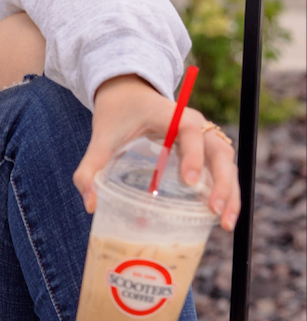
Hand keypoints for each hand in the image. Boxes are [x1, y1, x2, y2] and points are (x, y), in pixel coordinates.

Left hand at [72, 74, 239, 231]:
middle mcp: (195, 124)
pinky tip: (221, 218)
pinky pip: (222, 169)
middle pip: (219, 150)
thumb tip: (90, 206)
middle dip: (221, 182)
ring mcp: (203, 137)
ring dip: (230, 192)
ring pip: (226, 162)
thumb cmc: (116, 117)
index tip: (188, 182)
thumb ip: (90, 169)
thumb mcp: (100, 139)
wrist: (127, 97)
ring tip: (224, 223)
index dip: (192, 155)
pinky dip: (226, 191)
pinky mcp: (204, 150)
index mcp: (170, 115)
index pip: (189, 131)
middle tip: (214, 211)